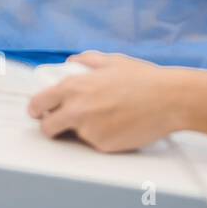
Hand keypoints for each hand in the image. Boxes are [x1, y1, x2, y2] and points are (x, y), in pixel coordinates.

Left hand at [27, 52, 188, 152]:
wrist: (170, 100)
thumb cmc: (143, 79)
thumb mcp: (112, 61)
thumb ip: (86, 61)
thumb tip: (72, 62)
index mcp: (74, 87)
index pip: (38, 104)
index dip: (36, 110)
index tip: (40, 112)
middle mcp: (77, 110)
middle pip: (47, 128)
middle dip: (51, 126)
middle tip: (63, 123)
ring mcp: (89, 131)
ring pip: (75, 136)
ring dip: (83, 130)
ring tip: (107, 117)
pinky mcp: (104, 146)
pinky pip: (96, 144)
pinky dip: (103, 137)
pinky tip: (119, 125)